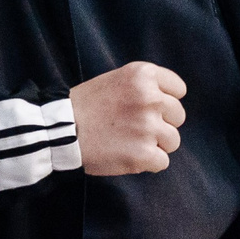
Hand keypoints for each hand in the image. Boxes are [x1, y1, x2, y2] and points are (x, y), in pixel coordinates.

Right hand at [72, 61, 185, 175]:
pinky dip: (148, 163)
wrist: (60, 130)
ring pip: (173, 141)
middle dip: (162, 124)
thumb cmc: (85, 105)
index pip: (179, 90)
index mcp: (144, 75)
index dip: (165, 101)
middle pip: (178, 116)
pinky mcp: (144, 154)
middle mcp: (151, 98)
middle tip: (136, 128)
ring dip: (155, 145)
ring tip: (130, 142)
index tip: (148, 108)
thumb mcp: (116, 79)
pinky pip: (162, 162)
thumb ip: (144, 86)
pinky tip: (128, 156)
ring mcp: (149, 127)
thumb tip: (169, 102)